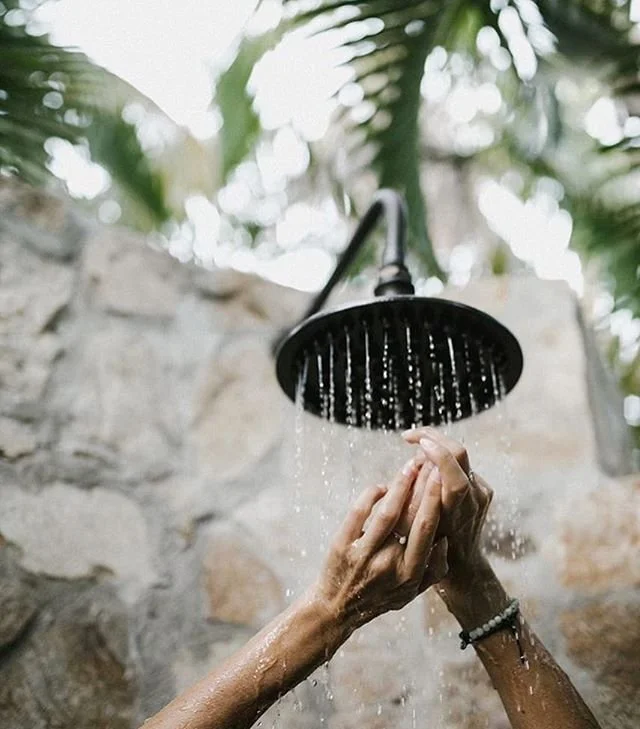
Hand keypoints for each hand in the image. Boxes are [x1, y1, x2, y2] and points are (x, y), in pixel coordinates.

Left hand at [312, 456, 448, 630]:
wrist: (336, 608)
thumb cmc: (380, 597)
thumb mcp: (412, 592)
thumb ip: (434, 569)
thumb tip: (446, 538)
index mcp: (409, 573)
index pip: (427, 530)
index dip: (436, 502)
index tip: (443, 480)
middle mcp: (388, 564)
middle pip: (408, 517)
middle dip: (420, 487)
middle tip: (429, 464)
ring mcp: (364, 554)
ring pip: (385, 512)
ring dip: (399, 485)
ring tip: (409, 467)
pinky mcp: (341, 545)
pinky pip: (358, 513)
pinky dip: (370, 495)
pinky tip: (380, 487)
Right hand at [402, 427, 492, 583]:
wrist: (463, 566)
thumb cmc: (431, 549)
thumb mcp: (417, 526)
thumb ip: (417, 495)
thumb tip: (418, 459)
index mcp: (456, 508)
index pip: (453, 468)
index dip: (436, 451)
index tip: (415, 442)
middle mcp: (474, 498)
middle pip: (459, 452)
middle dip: (434, 437)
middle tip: (410, 436)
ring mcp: (483, 493)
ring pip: (461, 456)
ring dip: (437, 447)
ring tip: (415, 449)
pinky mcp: (485, 491)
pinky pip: (463, 467)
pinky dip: (444, 461)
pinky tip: (428, 466)